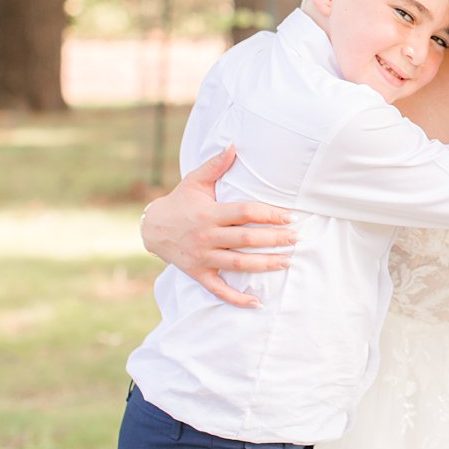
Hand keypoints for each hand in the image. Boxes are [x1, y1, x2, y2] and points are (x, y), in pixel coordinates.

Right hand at [140, 146, 295, 308]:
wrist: (151, 228)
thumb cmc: (180, 202)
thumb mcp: (194, 181)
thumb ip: (215, 165)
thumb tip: (234, 145)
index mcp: (209, 213)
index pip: (244, 213)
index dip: (269, 214)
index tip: (290, 216)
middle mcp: (207, 237)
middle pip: (246, 240)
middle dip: (274, 239)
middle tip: (296, 238)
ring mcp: (202, 258)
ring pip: (237, 264)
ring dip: (264, 264)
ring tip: (287, 262)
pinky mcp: (198, 274)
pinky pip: (218, 290)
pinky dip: (237, 298)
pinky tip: (257, 303)